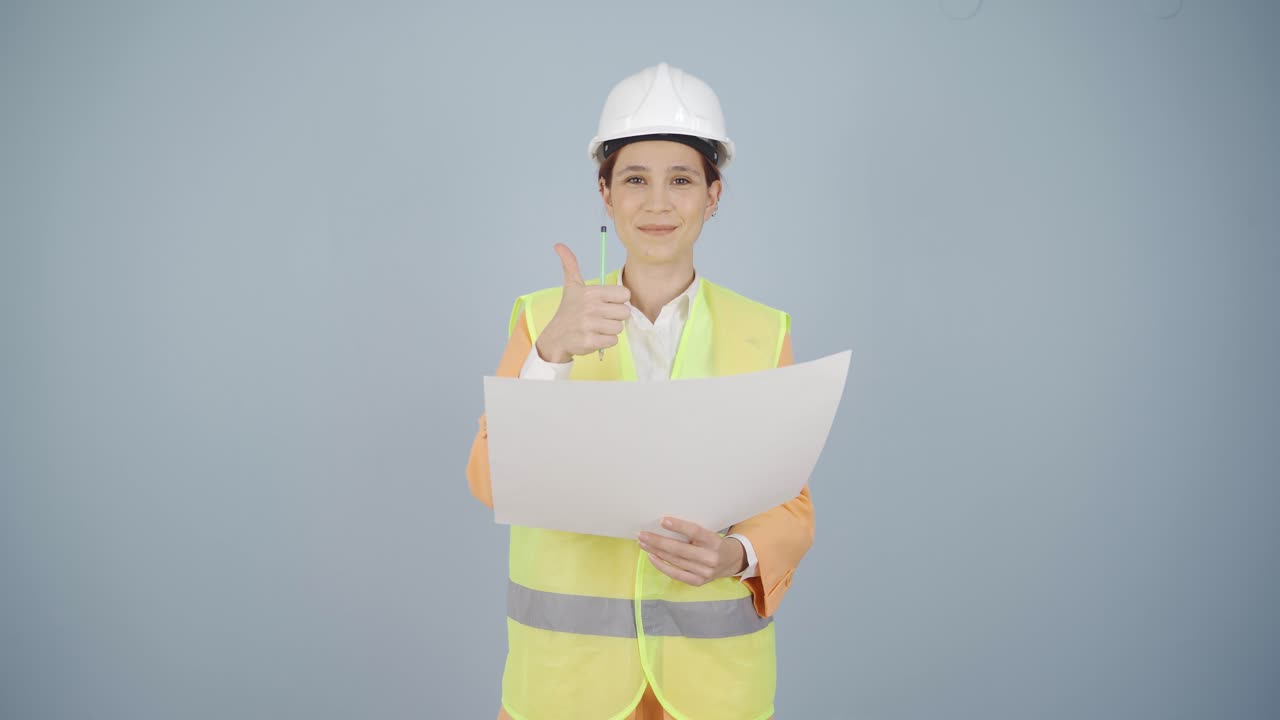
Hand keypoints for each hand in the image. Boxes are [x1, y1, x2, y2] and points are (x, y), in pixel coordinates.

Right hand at [535, 244, 630, 362]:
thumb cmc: (568, 311)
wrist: (556, 337)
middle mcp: (591, 307)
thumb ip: (570, 265)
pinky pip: (613, 341)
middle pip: (625, 312)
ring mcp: (590, 325)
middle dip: (615, 317)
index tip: (605, 303)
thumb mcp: (571, 286)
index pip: (625, 294)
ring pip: (619, 328)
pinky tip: (594, 337)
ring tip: (596, 327)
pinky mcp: (590, 341)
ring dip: (610, 330)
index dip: (618, 300)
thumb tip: (559, 245)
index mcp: (591, 292)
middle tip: (600, 317)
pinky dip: (606, 342)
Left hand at [637, 517, 746, 586]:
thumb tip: (664, 524)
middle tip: (642, 534)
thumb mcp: (709, 534)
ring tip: (643, 543)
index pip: (695, 532)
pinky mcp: (698, 582)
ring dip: (656, 551)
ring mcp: (704, 572)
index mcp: (714, 542)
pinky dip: (661, 565)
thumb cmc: (714, 542)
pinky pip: (676, 574)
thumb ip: (692, 532)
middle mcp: (710, 558)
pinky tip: (651, 557)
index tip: (662, 520)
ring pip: (675, 561)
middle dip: (658, 541)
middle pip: (680, 549)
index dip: (679, 526)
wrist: (731, 561)